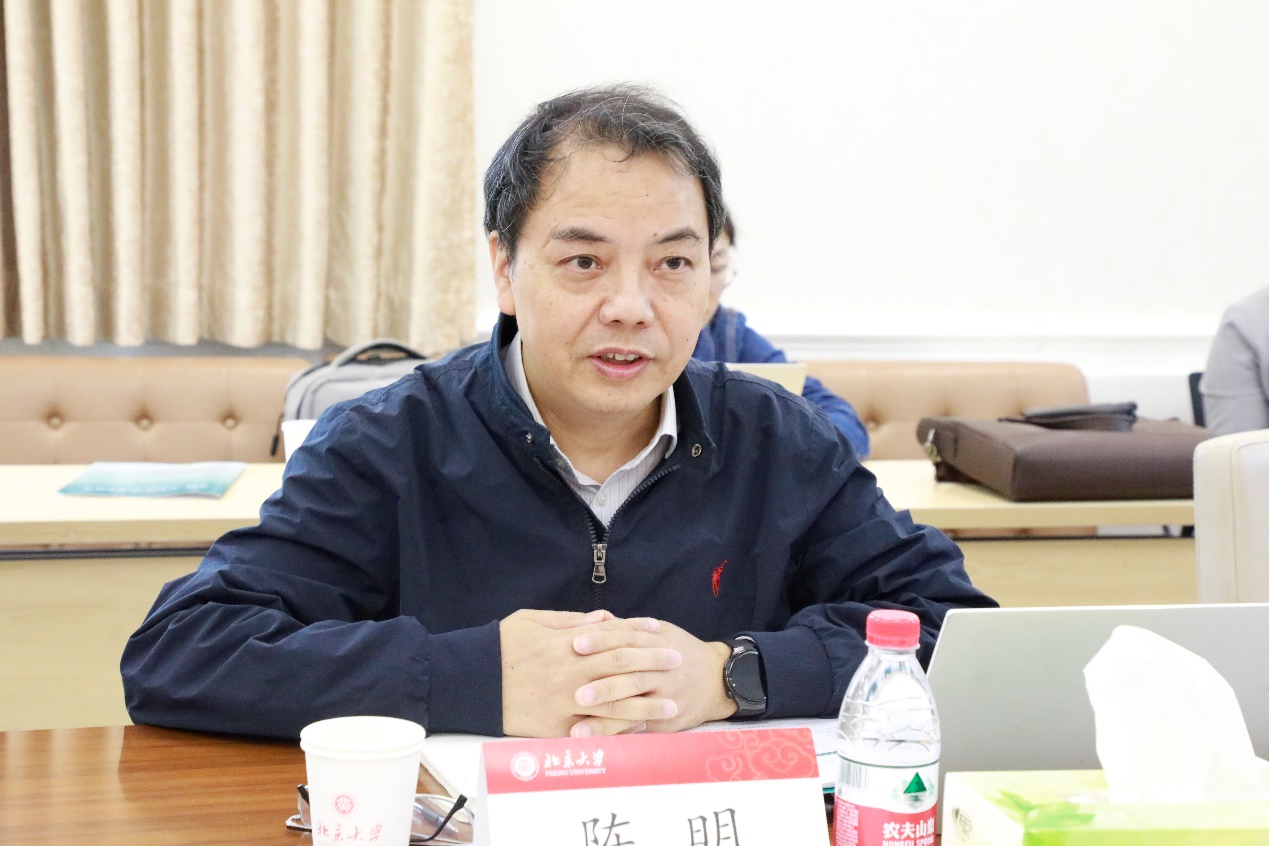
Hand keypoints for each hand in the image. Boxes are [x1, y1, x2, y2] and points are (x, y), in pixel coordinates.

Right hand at [500, 609, 681, 737]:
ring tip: (671, 704)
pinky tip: (639, 728)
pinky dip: (618, 729)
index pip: (612, 636)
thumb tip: (603, 618)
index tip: (660, 630)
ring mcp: (565, 703)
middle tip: (678, 660)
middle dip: (653, 663)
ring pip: (615, 703)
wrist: (470, 681)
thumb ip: (570, 620)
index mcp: (567, 644)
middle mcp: (572, 673)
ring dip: (647, 703)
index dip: (638, 632)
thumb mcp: (532, 620)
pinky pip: (595, 730)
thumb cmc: (500, 646)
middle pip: (622, 667)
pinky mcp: (555, 728)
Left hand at [571, 619, 735, 735]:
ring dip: (605, 715)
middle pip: (630, 673)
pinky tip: (595, 738)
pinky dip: (616, 732)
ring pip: (634, 704)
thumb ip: (628, 629)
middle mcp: (663, 669)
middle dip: (603, 683)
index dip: (601, 641)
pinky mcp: (665, 719)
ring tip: (578, 725)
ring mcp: (666, 696)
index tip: (576, 644)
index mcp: (658, 642)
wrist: (719, 680)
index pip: (627, 639)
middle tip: (575, 691)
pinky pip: (638, 726)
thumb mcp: (662, 633)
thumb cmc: (681, 651)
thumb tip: (598, 618)